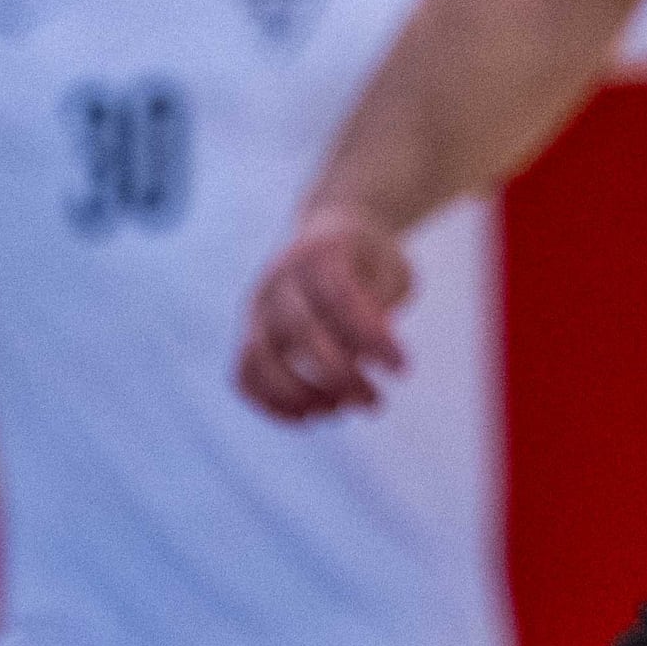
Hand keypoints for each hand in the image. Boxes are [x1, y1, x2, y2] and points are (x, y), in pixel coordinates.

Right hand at [237, 208, 416, 419]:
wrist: (332, 228)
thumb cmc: (371, 259)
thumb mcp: (391, 269)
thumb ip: (380, 304)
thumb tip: (362, 356)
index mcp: (322, 251)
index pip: (341, 299)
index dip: (371, 339)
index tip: (403, 368)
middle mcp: (281, 278)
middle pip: (298, 331)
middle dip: (338, 375)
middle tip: (375, 402)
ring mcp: (257, 306)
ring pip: (259, 357)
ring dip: (297, 395)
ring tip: (339, 410)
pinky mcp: (248, 332)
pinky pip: (243, 374)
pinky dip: (268, 402)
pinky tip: (307, 417)